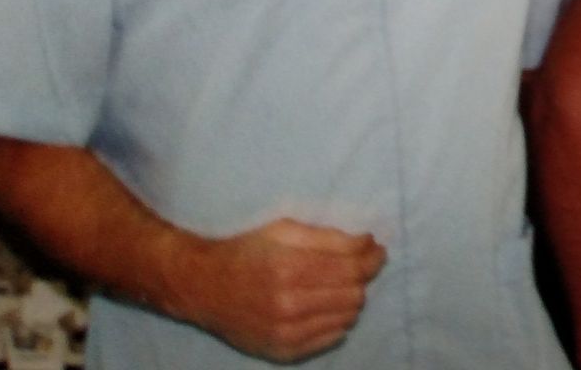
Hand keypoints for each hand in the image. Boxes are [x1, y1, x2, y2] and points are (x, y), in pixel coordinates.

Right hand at [169, 218, 386, 362]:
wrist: (203, 286)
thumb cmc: (247, 251)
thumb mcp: (284, 229)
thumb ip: (329, 237)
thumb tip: (369, 244)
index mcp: (289, 268)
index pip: (353, 267)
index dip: (372, 256)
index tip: (376, 249)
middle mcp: (288, 304)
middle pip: (354, 294)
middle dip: (361, 277)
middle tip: (355, 267)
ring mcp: (284, 332)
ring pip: (347, 317)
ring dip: (350, 300)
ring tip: (337, 287)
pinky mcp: (281, 351)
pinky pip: (330, 339)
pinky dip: (336, 322)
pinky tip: (324, 308)